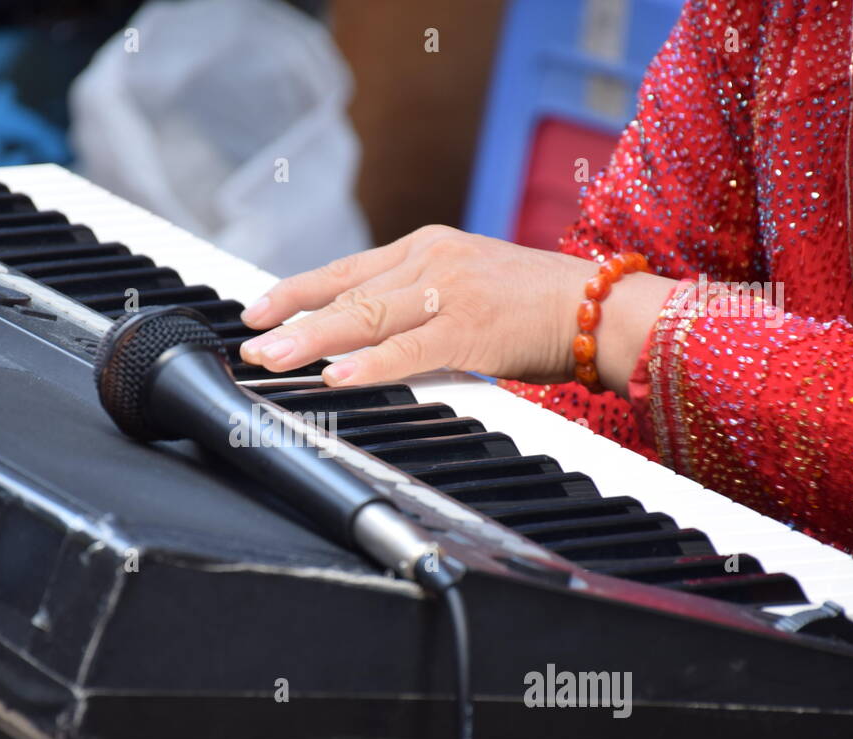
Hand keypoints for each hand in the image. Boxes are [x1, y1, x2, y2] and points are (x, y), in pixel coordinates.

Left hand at [237, 225, 673, 394]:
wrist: (601, 307)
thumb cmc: (536, 305)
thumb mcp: (467, 286)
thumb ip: (417, 302)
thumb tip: (366, 334)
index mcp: (427, 248)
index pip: (347, 270)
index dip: (298, 291)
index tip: (259, 309)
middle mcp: (431, 260)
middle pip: (346, 294)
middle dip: (292, 320)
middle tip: (251, 342)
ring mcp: (449, 291)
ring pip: (365, 318)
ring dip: (312, 342)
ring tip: (271, 360)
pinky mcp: (470, 328)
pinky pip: (406, 351)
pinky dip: (367, 365)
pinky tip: (334, 376)